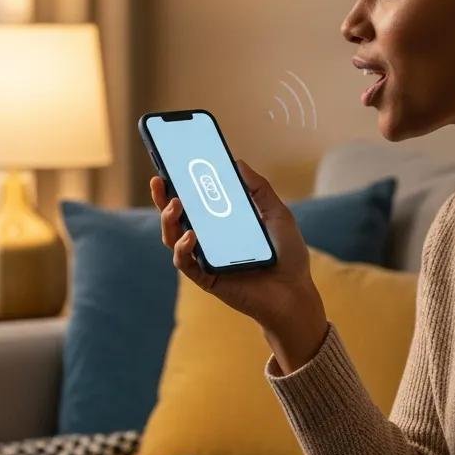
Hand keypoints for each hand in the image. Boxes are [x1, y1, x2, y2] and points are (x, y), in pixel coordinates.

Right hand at [151, 160, 328, 370]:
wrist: (295, 292)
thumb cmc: (287, 254)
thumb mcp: (277, 213)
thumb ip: (258, 189)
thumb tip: (237, 162)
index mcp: (220, 223)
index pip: (194, 200)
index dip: (178, 184)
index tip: (170, 165)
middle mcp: (208, 240)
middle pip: (175, 217)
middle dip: (162, 198)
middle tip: (159, 181)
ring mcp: (204, 259)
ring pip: (173, 239)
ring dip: (168, 220)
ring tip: (175, 204)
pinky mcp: (206, 278)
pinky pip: (185, 263)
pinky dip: (183, 248)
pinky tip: (190, 236)